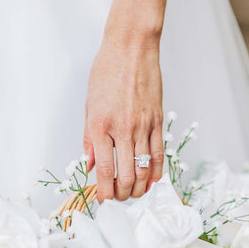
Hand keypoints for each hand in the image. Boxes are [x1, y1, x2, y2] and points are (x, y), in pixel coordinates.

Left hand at [84, 23, 163, 202]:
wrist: (131, 48)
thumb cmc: (106, 71)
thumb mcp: (89, 104)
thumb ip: (89, 138)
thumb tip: (89, 164)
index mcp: (100, 126)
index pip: (104, 170)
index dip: (104, 191)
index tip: (103, 199)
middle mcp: (123, 129)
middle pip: (126, 175)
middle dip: (123, 194)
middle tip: (119, 199)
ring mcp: (143, 126)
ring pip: (145, 169)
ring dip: (140, 187)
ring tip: (135, 194)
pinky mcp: (158, 120)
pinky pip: (159, 153)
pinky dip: (157, 171)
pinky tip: (153, 180)